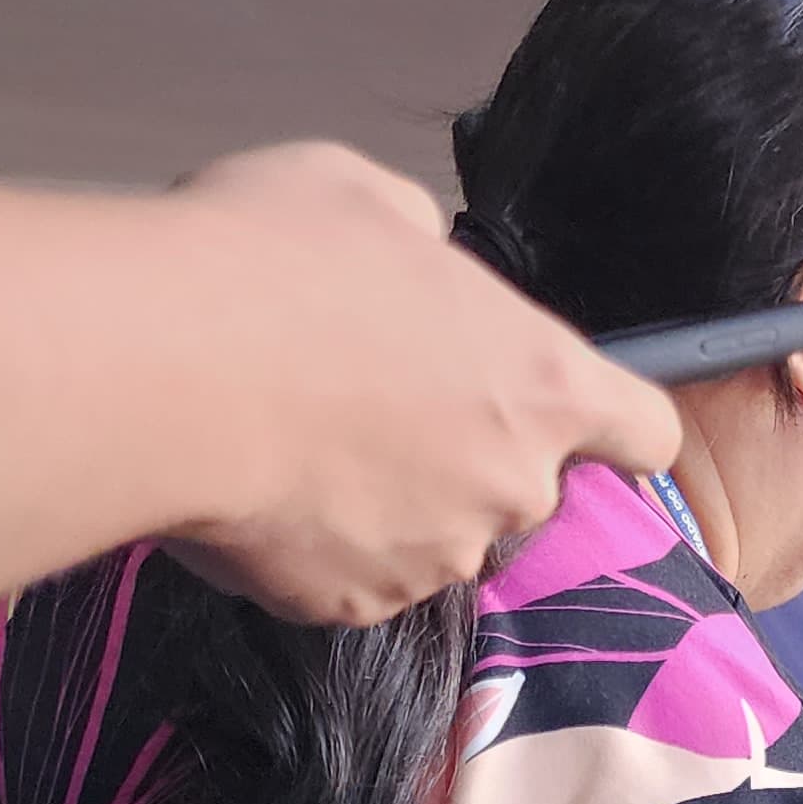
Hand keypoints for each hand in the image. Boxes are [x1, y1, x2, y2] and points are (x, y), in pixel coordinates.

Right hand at [155, 142, 683, 623]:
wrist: (160, 370)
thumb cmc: (269, 263)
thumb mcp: (363, 198)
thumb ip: (422, 243)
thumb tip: (419, 260)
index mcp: (543, 382)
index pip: (642, 428)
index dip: (614, 425)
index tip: (577, 419)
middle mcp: (513, 486)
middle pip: (519, 484)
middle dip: (461, 453)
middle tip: (367, 399)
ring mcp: (437, 557)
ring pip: (432, 534)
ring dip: (385, 499)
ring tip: (295, 434)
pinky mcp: (354, 605)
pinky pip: (350, 575)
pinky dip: (314, 544)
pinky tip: (256, 484)